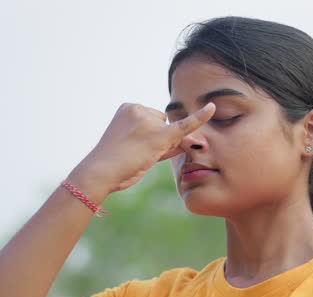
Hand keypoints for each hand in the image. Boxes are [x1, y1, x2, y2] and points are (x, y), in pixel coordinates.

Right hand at [69, 102, 215, 194]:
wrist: (100, 172)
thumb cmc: (115, 165)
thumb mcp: (135, 147)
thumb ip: (161, 141)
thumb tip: (189, 141)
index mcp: (128, 108)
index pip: (153, 121)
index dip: (149, 138)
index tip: (133, 149)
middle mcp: (138, 109)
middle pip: (163, 124)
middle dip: (158, 139)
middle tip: (136, 154)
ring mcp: (148, 121)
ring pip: (170, 132)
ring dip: (162, 146)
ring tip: (137, 155)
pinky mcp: (157, 135)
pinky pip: (184, 126)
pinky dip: (200, 117)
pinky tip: (212, 108)